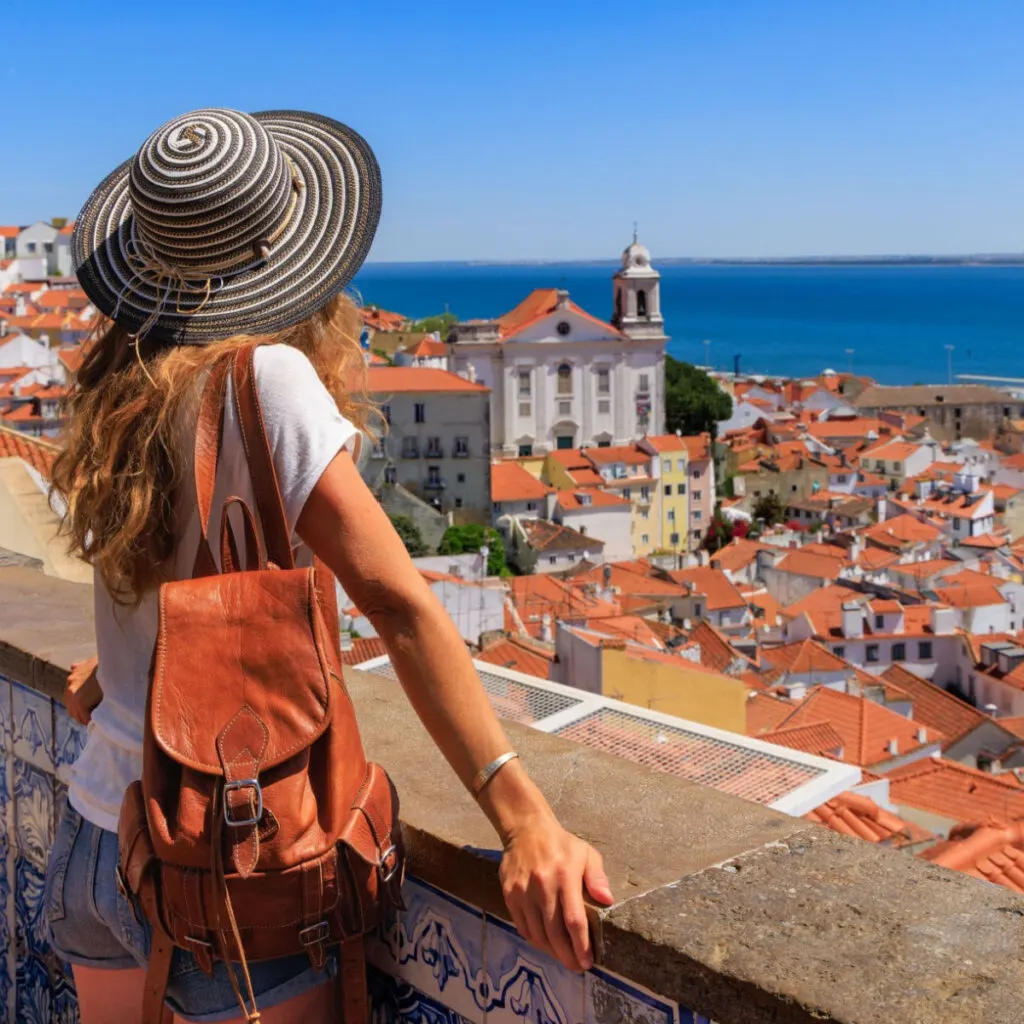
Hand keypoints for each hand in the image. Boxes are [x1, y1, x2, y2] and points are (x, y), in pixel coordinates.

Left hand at [65, 657, 101, 725]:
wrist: (113, 664)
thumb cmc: (107, 661)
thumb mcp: (91, 661)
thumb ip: (82, 666)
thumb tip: (73, 666)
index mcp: (73, 676)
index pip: (70, 695)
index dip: (79, 702)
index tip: (87, 706)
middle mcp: (70, 685)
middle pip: (70, 705)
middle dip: (79, 711)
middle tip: (89, 716)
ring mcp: (74, 695)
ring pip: (75, 713)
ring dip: (83, 717)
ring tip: (93, 721)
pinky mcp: (81, 703)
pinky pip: (85, 717)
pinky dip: (90, 720)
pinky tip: (97, 721)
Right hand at [499, 811, 613, 972]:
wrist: (526, 829)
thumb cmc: (561, 844)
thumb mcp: (586, 853)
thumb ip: (597, 877)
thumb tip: (607, 900)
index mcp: (565, 875)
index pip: (573, 919)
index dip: (581, 945)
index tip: (588, 961)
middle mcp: (542, 884)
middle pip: (554, 932)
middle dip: (567, 955)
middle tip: (577, 966)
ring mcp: (523, 891)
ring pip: (537, 933)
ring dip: (551, 951)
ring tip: (563, 957)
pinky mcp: (509, 894)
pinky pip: (522, 926)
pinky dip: (535, 940)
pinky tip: (546, 943)